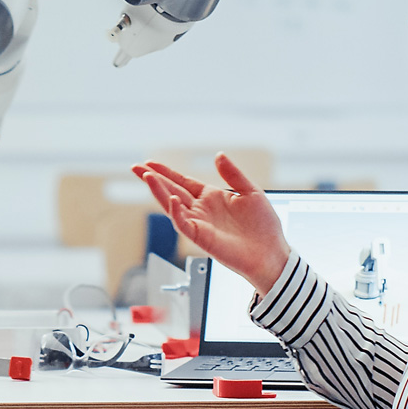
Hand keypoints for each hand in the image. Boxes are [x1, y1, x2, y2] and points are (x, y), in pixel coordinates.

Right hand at [132, 155, 291, 293]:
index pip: (183, 182)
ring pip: (173, 205)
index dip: (167, 172)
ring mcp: (199, 224)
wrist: (272, 253)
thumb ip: (233, 174)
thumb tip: (219, 155)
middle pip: (171, 191)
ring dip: (159, 192)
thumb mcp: (251, 192)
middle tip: (136, 167)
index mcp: (212, 197)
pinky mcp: (201, 238)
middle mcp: (201, 209)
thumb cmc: (264, 226)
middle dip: (153, 179)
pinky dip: (176, 213)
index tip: (151, 162)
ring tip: (147, 177)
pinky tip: (172, 199)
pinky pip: (184, 224)